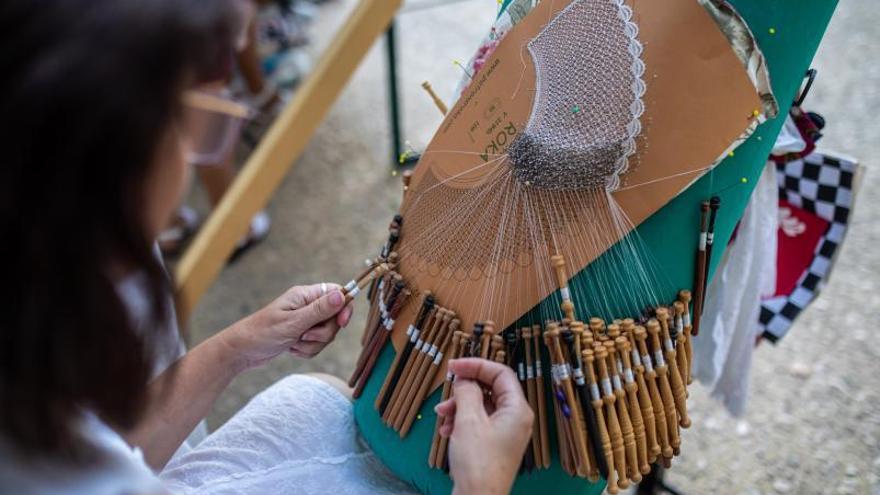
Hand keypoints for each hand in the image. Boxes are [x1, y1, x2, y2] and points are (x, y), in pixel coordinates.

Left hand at [221, 284, 353, 369]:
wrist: (242, 351)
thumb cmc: (262, 332)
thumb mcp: (293, 322)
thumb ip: (320, 310)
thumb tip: (342, 294)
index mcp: (305, 295)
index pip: (337, 293)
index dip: (344, 307)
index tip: (342, 322)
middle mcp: (307, 306)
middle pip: (335, 318)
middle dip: (323, 333)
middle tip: (305, 336)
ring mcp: (305, 321)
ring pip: (327, 335)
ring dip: (313, 344)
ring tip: (294, 343)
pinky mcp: (302, 335)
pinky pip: (317, 345)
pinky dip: (307, 351)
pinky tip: (291, 349)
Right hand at [434, 358, 532, 494]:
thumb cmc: (477, 462)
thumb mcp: (468, 420)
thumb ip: (467, 392)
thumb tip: (465, 379)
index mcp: (517, 409)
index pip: (501, 373)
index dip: (476, 365)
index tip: (454, 366)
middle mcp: (516, 419)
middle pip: (490, 389)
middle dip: (465, 389)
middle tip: (447, 392)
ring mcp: (506, 432)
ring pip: (482, 406)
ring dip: (460, 406)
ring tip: (442, 416)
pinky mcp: (495, 444)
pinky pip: (479, 422)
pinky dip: (462, 421)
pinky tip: (447, 430)